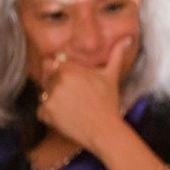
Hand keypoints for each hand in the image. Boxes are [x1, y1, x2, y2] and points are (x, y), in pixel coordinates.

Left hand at [36, 37, 128, 151]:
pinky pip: (42, 110)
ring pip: (44, 93)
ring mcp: (49, 98)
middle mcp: (57, 82)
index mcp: (69, 70)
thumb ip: (116, 55)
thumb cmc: (109, 103)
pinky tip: (67, 117)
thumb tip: (128, 38)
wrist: (105, 130)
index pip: (54, 63)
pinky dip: (51, 114)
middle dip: (58, 85)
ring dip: (54, 99)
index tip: (75, 82)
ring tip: (72, 107)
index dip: (64, 72)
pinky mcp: (45, 113)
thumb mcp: (111, 76)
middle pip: (48, 78)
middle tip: (75, 97)